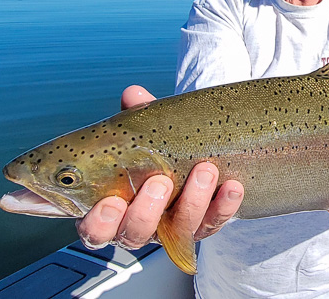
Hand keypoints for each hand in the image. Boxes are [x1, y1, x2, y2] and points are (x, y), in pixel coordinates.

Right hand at [75, 85, 244, 249]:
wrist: (191, 158)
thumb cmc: (155, 151)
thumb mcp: (144, 134)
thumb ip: (136, 117)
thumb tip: (133, 94)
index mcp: (112, 210)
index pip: (96, 230)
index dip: (100, 223)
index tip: (112, 202)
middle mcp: (139, 226)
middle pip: (135, 234)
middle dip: (147, 211)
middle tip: (160, 182)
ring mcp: (172, 230)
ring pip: (179, 231)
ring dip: (193, 202)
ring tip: (204, 171)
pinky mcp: (204, 226)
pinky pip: (214, 223)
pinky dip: (224, 206)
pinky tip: (232, 187)